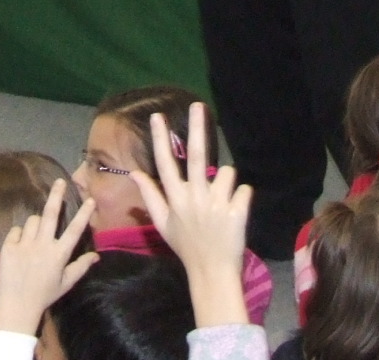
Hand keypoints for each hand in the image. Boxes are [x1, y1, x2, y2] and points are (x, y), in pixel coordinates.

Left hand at [0, 179, 97, 335]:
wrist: (17, 306)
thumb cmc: (44, 294)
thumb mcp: (66, 283)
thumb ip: (81, 267)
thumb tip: (97, 255)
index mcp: (59, 254)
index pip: (74, 230)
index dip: (83, 214)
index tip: (90, 199)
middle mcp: (43, 246)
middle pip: (50, 214)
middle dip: (56, 195)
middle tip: (59, 181)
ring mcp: (24, 245)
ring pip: (32, 221)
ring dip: (36, 224)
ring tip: (35, 238)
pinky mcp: (9, 247)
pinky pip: (16, 230)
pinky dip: (19, 235)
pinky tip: (20, 247)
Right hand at [131, 104, 249, 326]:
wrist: (212, 273)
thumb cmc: (186, 246)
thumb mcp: (163, 224)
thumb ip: (150, 196)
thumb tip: (134, 173)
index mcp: (176, 199)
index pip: (165, 164)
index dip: (160, 139)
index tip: (156, 116)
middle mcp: (194, 197)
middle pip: (197, 156)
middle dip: (197, 128)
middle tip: (198, 105)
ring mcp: (216, 204)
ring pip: (227, 172)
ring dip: (227, 184)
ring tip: (221, 205)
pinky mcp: (237, 211)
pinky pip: (244, 189)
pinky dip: (241, 198)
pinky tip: (234, 214)